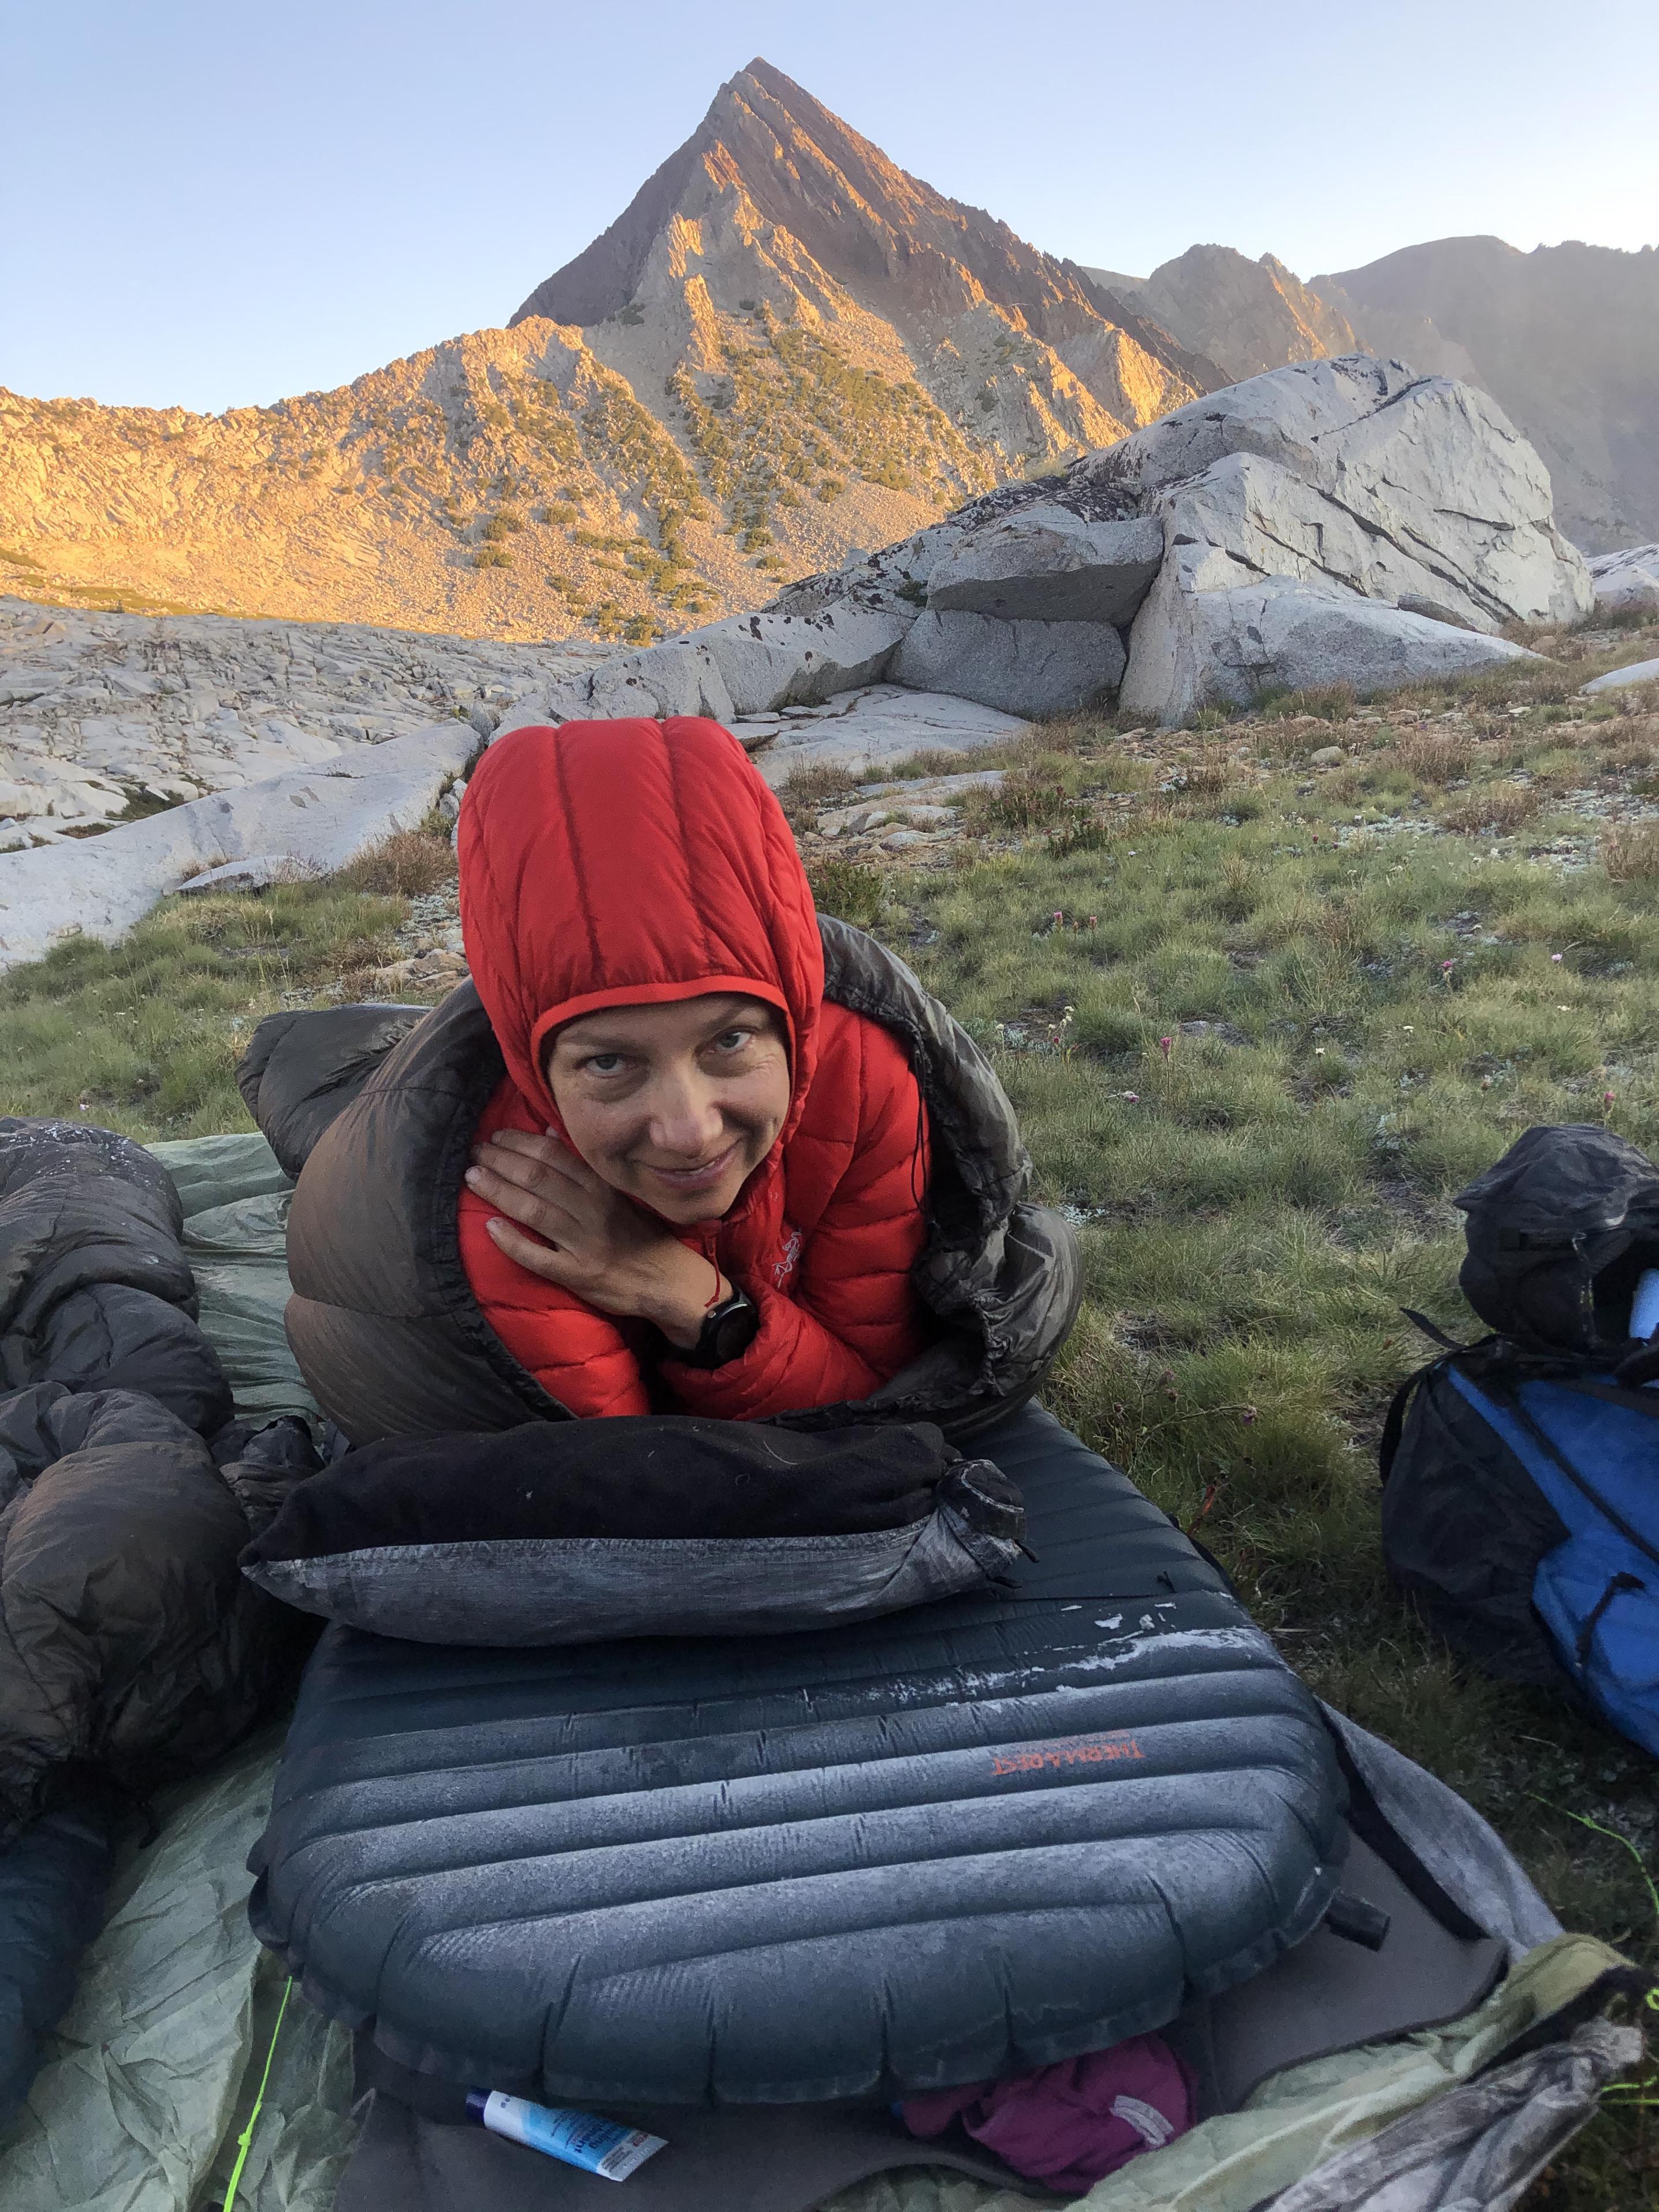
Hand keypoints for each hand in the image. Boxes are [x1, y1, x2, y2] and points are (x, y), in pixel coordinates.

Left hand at [464, 1128, 727, 1348]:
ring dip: (499, 1191)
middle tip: (476, 1152)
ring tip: (473, 1177)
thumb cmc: (639, 1234)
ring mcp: (583, 1244)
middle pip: (539, 1179)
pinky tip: (490, 1228)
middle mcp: (592, 1211)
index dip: (521, 1143)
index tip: (497, 1136)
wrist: (668, 1281)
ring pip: (534, 1211)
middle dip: (502, 1162)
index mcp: (601, 1188)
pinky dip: (512, 1242)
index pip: (555, 1156)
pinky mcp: (577, 1274)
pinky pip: (538, 1257)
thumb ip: (582, 1166)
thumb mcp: (618, 1193)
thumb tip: (548, 1131)